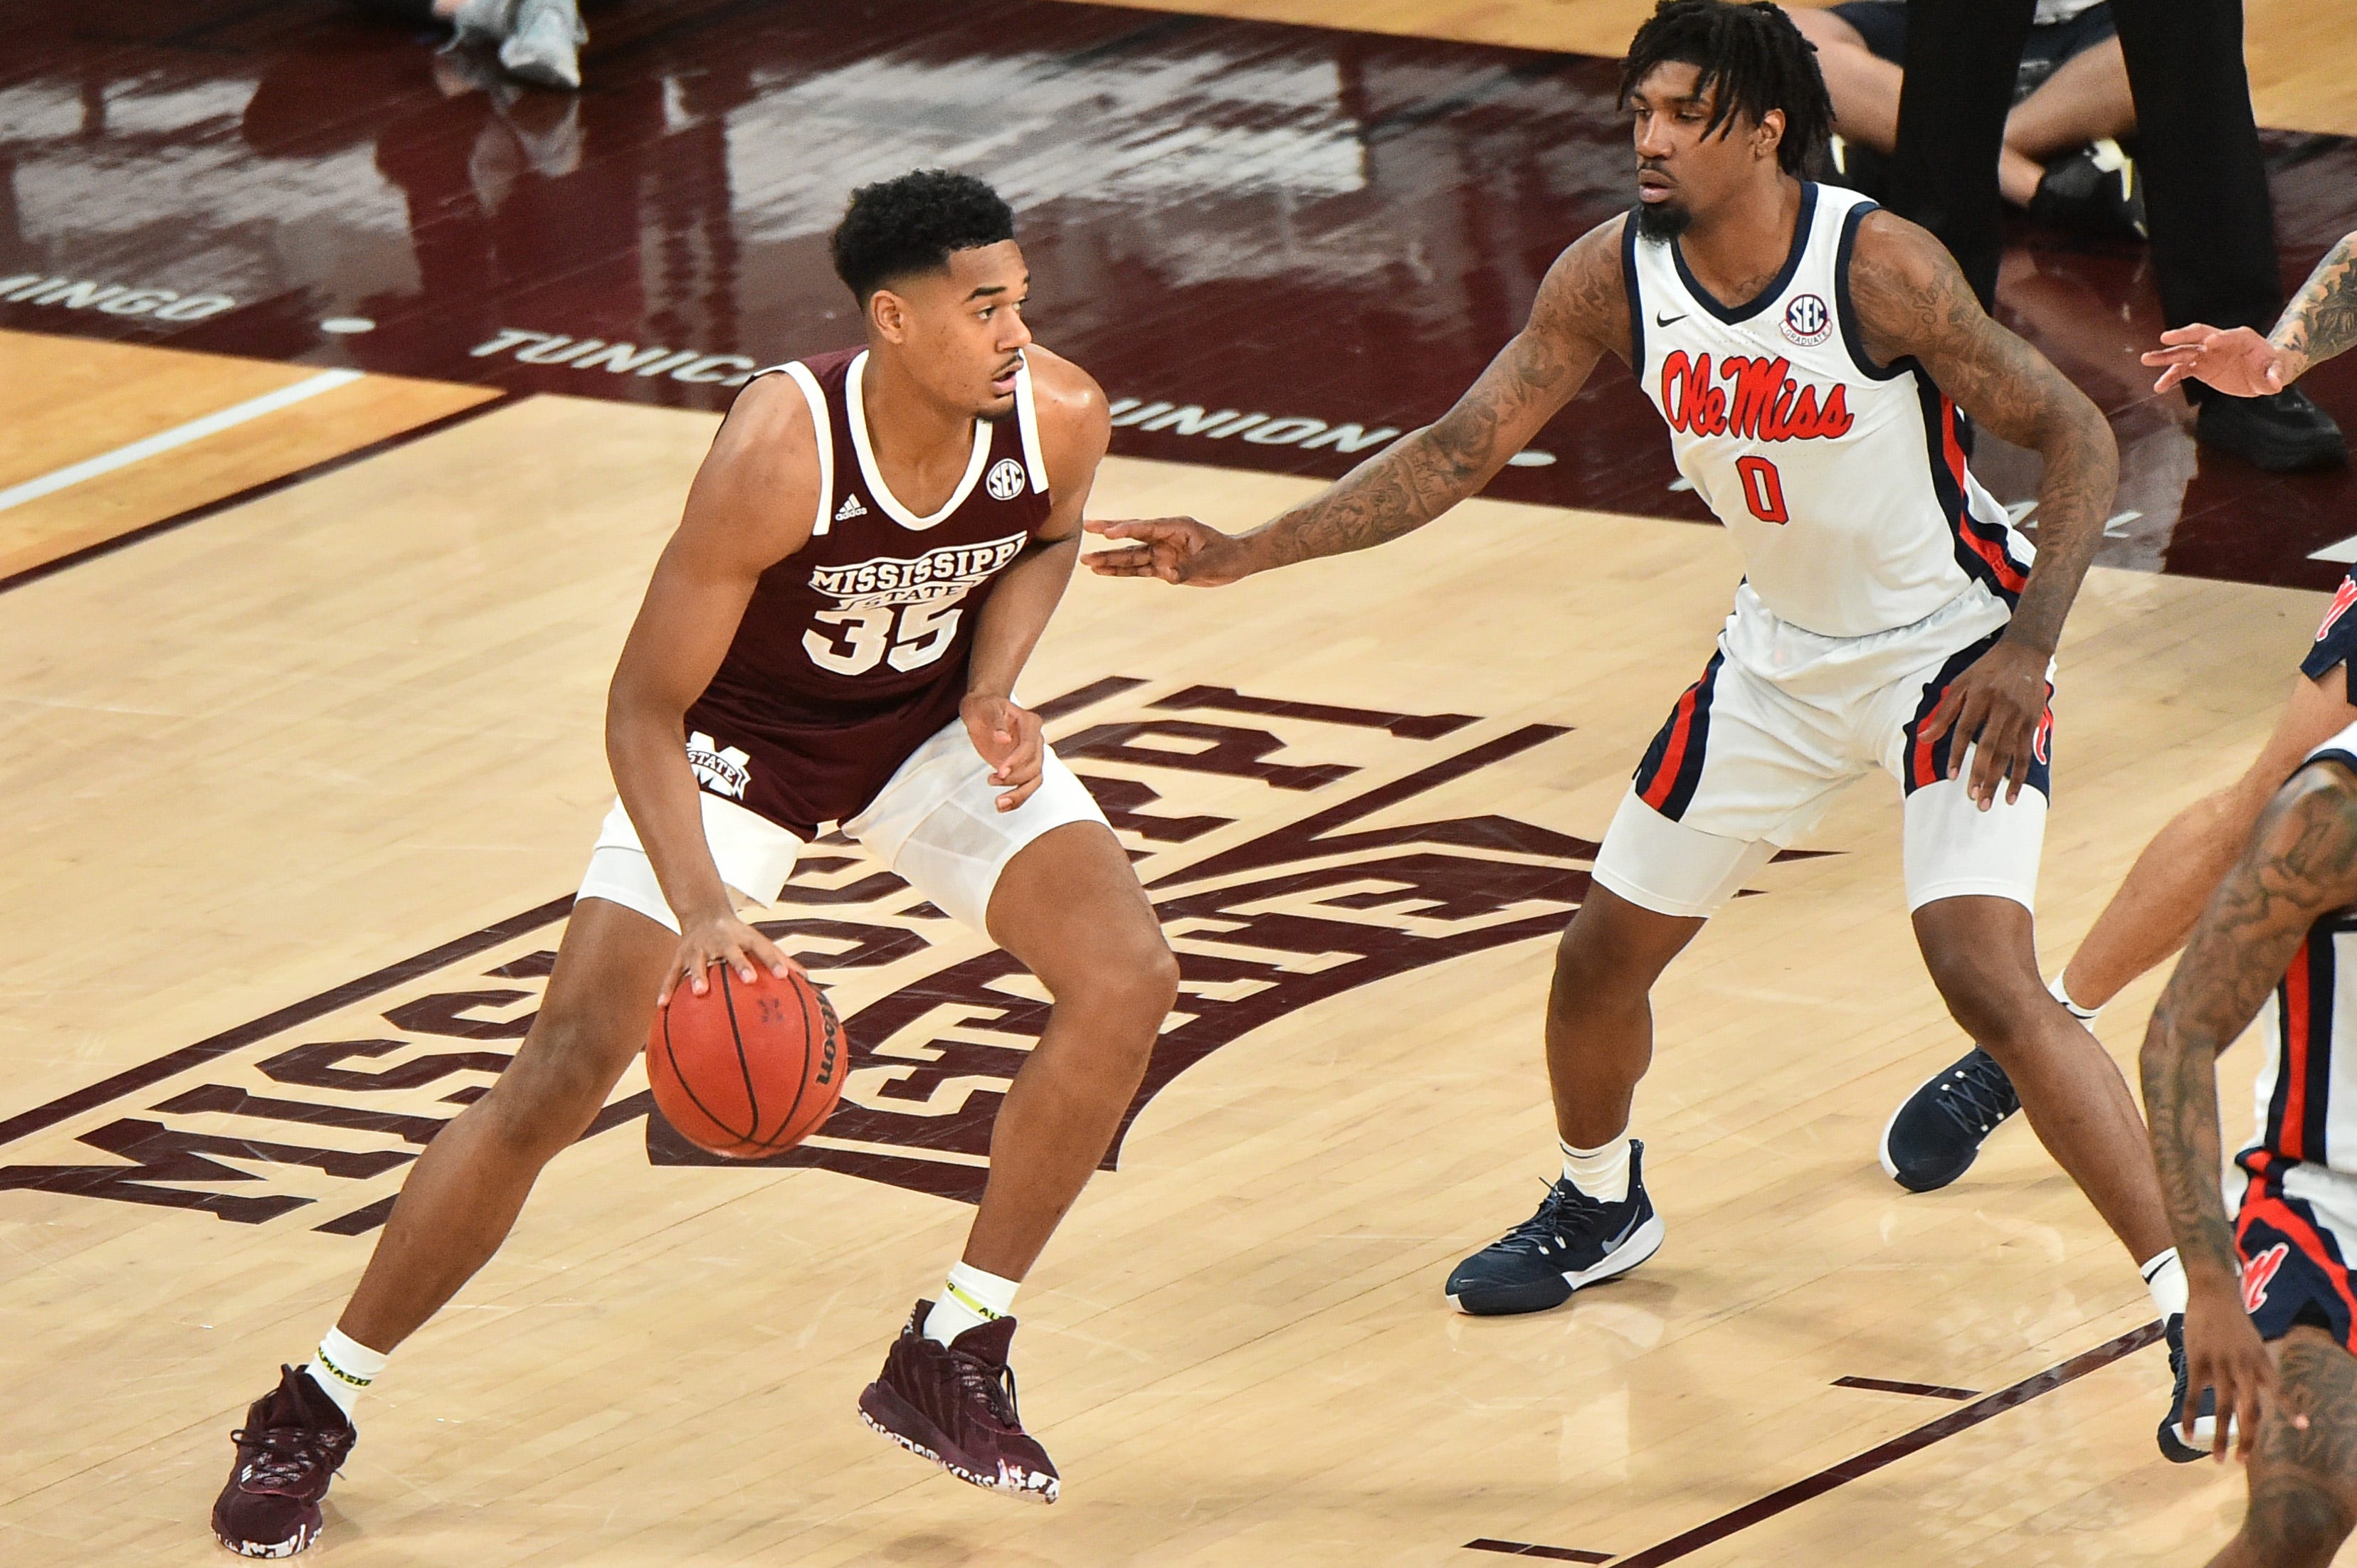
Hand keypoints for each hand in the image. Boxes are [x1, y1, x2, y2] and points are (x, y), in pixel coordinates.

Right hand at [656, 913, 799, 1006]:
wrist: (704, 912)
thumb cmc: (739, 936)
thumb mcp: (759, 942)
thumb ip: (781, 960)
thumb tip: (809, 979)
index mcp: (744, 939)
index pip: (763, 948)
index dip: (774, 961)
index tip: (785, 976)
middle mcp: (722, 941)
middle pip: (732, 951)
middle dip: (740, 964)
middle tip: (749, 980)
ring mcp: (699, 948)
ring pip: (698, 961)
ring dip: (699, 976)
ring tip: (700, 992)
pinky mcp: (680, 955)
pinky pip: (672, 973)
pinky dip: (666, 988)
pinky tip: (661, 1006)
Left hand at [961, 692, 1043, 812]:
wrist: (982, 711)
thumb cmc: (983, 707)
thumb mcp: (985, 709)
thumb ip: (995, 722)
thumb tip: (1004, 739)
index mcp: (1030, 723)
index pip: (1029, 746)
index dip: (1017, 761)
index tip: (1000, 771)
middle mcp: (1036, 740)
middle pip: (1035, 766)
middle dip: (1015, 779)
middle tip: (992, 781)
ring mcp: (1032, 755)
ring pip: (1035, 780)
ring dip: (1019, 795)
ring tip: (998, 803)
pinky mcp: (1023, 768)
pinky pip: (1026, 786)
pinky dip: (1017, 799)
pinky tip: (1002, 806)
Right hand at [1083, 516, 1256, 584]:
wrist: (1237, 561)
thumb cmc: (1227, 556)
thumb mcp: (1212, 562)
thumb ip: (1189, 569)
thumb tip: (1168, 575)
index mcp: (1177, 527)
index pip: (1147, 527)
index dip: (1127, 529)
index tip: (1108, 533)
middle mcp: (1165, 538)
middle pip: (1133, 536)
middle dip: (1109, 534)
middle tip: (1086, 528)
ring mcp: (1161, 552)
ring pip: (1131, 555)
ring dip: (1110, 559)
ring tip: (1086, 560)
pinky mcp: (1162, 567)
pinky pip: (1137, 570)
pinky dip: (1121, 571)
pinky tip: (1102, 571)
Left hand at [1917, 638, 2049, 808]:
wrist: (2025, 652)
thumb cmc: (1986, 670)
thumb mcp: (1960, 684)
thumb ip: (1943, 713)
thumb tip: (1923, 739)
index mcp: (1979, 696)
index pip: (1965, 730)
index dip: (1958, 753)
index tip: (1952, 776)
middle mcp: (2001, 706)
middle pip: (1989, 746)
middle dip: (1980, 774)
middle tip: (1972, 799)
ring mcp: (2019, 715)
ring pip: (2008, 754)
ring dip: (1998, 781)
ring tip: (1987, 802)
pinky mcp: (2033, 721)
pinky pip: (2024, 753)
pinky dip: (2018, 775)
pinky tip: (2011, 794)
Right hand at [2141, 324, 2301, 397]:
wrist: (2262, 373)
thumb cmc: (2271, 367)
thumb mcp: (2277, 371)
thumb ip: (2276, 375)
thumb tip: (2276, 384)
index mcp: (2241, 338)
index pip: (2228, 335)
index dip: (2220, 338)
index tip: (2209, 343)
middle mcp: (2219, 342)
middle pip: (2198, 335)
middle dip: (2183, 336)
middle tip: (2165, 338)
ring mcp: (2207, 354)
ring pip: (2184, 352)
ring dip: (2166, 356)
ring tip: (2146, 359)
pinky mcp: (2200, 367)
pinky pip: (2182, 371)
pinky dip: (2170, 377)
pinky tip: (2159, 387)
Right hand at [2183, 1276, 2285, 1462]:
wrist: (2211, 1293)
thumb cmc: (2232, 1320)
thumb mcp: (2252, 1343)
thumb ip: (2253, 1368)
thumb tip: (2252, 1394)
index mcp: (2260, 1361)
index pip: (2278, 1389)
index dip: (2290, 1408)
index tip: (2303, 1427)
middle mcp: (2242, 1366)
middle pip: (2248, 1409)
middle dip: (2248, 1438)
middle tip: (2244, 1461)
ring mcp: (2218, 1365)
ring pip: (2221, 1409)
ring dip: (2220, 1436)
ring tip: (2218, 1459)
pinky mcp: (2197, 1362)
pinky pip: (2191, 1397)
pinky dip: (2189, 1417)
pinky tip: (2187, 1434)